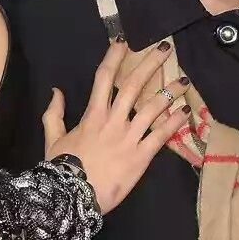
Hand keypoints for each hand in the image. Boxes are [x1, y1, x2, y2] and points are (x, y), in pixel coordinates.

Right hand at [44, 39, 184, 212]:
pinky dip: (174, 123)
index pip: (104, 77)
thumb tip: (56, 90)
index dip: (114, 57)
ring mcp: (129, 138)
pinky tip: (185, 112)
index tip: (124, 42)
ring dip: (169, 91)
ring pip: (153, 108)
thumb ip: (53, 113)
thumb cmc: (61, 169)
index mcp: (93, 114)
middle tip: (164, 48)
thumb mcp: (53, 138)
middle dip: (150, 64)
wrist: (72, 197)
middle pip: (133, 85)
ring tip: (184, 80)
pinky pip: (161, 136)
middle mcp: (114, 121)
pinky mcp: (141, 156)